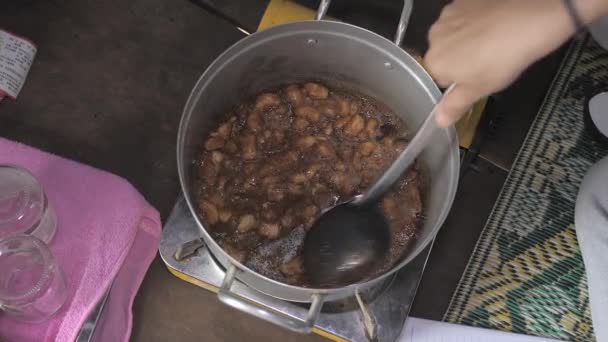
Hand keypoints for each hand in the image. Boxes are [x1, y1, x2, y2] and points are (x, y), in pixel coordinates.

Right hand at [424, 0, 607, 126]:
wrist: (530, 17)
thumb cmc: (503, 60)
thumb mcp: (480, 90)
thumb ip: (455, 106)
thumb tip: (438, 121)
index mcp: (434, 62)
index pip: (440, 79)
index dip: (459, 81)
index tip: (478, 79)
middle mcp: (433, 36)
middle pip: (444, 54)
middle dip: (460, 59)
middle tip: (487, 61)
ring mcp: (448, 14)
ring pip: (453, 34)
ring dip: (466, 38)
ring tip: (493, 41)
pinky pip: (463, 15)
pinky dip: (474, 20)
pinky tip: (494, 23)